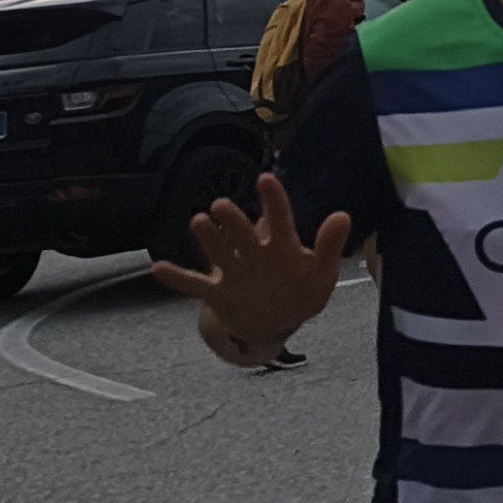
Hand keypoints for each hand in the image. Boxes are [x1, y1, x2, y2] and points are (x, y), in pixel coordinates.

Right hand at [153, 171, 350, 363]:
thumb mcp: (322, 275)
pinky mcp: (218, 293)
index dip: (273, 200)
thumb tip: (343, 216)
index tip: (265, 179)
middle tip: (223, 207)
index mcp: (282, 246)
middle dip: (232, 219)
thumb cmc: (300, 293)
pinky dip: (178, 279)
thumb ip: (330, 248)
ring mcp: (234, 272)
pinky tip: (158, 268)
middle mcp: (253, 252)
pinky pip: (194, 284)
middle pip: (240, 230)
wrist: (273, 323)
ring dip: (208, 237)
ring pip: (217, 250)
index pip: (278, 218)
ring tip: (199, 222)